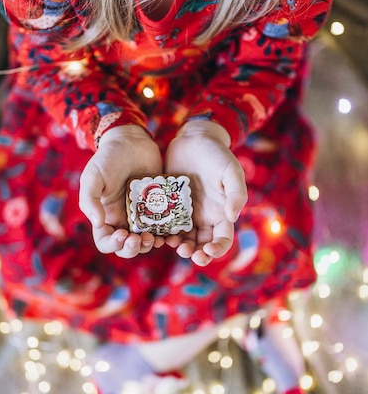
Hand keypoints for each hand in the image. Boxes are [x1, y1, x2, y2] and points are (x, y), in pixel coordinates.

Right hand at [79, 125, 163, 257]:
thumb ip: (90, 199)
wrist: (132, 141)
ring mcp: (143, 215)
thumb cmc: (108, 157)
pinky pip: (164, 226)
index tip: (122, 235)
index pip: (106, 242)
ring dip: (151, 244)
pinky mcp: (160, 208)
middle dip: (134, 248)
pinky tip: (171, 233)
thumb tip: (98, 223)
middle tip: (143, 239)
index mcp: (106, 216)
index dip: (113, 245)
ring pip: (147, 240)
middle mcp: (124, 220)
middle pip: (128, 246)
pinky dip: (167, 234)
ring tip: (156, 238)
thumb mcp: (93, 176)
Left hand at [165, 120, 246, 265]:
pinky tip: (156, 234)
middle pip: (201, 245)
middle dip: (195, 254)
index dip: (217, 250)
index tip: (208, 250)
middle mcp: (204, 218)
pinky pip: (165, 224)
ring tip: (172, 244)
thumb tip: (233, 217)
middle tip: (186, 252)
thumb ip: (236, 194)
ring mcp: (186, 214)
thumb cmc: (217, 154)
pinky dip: (162, 233)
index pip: (223, 240)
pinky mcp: (169, 206)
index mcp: (221, 214)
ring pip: (183, 238)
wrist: (194, 139)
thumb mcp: (231, 171)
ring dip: (178, 246)